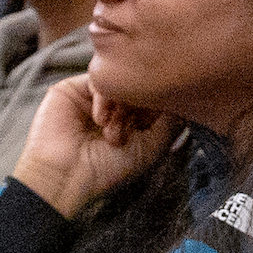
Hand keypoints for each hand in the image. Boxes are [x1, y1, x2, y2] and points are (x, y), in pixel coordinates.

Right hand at [11, 73, 177, 219]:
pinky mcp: (72, 88)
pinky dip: (104, 95)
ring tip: (112, 133)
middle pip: (137, 83)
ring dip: (121, 103)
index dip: (160, 101)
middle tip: (133, 128)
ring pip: (118, 78)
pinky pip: (96, 77)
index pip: (153, 94)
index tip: (158, 117)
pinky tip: (99, 120)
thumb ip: (172, 121)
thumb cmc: (107, 169)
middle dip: (140, 103)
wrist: (65, 175)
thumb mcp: (151, 147)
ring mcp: (93, 96)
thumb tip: (187, 97)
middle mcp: (114, 105)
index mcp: (132, 119)